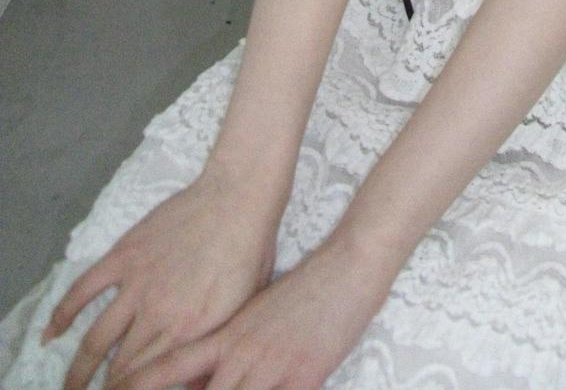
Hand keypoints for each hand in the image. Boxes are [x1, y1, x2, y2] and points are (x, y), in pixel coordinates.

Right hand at [42, 162, 279, 389]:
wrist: (239, 196)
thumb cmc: (251, 250)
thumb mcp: (244, 308)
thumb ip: (215, 346)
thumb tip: (194, 382)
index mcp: (190, 332)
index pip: (148, 380)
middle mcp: (159, 314)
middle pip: (120, 368)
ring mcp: (138, 284)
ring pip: (96, 339)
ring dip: (78, 369)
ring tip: (69, 387)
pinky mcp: (125, 255)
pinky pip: (83, 290)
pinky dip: (62, 314)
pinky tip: (50, 335)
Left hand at [107, 233, 391, 389]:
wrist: (347, 268)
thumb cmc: (298, 288)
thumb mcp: (250, 310)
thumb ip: (220, 343)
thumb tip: (191, 375)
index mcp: (225, 334)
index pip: (167, 368)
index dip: (137, 384)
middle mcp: (241, 354)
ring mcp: (271, 369)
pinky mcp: (304, 380)